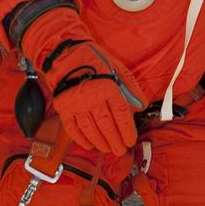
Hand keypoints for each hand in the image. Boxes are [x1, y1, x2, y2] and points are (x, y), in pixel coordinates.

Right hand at [21, 8, 144, 155]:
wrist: (65, 54)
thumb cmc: (94, 61)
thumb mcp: (118, 68)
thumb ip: (131, 88)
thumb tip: (141, 106)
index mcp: (108, 88)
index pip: (121, 115)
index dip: (127, 131)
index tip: (130, 140)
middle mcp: (92, 98)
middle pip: (106, 126)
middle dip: (115, 141)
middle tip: (120, 151)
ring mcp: (76, 104)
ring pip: (90, 130)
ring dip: (100, 142)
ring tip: (107, 149)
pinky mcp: (63, 108)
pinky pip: (72, 128)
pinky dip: (81, 139)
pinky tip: (89, 144)